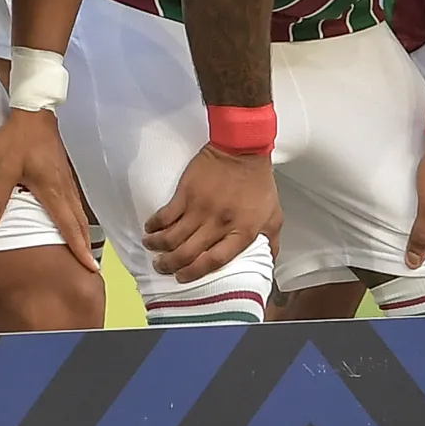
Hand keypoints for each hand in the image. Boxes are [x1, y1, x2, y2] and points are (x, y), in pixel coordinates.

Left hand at [0, 109, 95, 269]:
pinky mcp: (63, 171)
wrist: (33, 110)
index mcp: (53, 191)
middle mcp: (64, 188)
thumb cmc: (19, 139)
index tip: (89, 267)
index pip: (69, 226)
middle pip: (79, 222)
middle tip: (92, 267)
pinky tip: (73, 219)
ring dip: (83, 232)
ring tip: (85, 248)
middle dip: (86, 245)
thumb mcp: (4, 169)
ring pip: (78, 211)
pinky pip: (74, 201)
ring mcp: (66, 179)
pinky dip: (77, 216)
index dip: (79, 249)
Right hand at [146, 144, 278, 279]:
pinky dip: (154, 226)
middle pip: (188, 254)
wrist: (243, 148)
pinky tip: (151, 229)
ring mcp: (201, 208)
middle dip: (170, 265)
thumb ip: (271, 243)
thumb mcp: (274, 216)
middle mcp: (219, 223)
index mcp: (242, 231)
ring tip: (152, 248)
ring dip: (158, 247)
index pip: (215, 261)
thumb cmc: (259, 182)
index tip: (184, 277)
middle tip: (163, 267)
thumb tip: (268, 264)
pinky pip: (165, 216)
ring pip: (172, 238)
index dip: (195, 272)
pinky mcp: (187, 193)